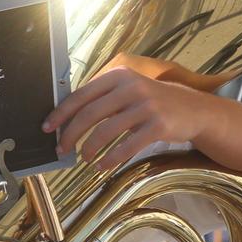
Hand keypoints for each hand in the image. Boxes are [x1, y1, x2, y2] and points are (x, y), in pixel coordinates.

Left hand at [44, 61, 199, 174]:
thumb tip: (67, 118)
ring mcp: (146, 106)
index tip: (48, 128)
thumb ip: (102, 99)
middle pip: (89, 114)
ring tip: (84, 158)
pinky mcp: (158, 126)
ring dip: (89, 149)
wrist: (194, 109)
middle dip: (70, 134)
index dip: (61, 113)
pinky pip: (126, 146)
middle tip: (61, 149)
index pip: (81, 95)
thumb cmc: (152, 102)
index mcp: (118, 76)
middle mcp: (131, 87)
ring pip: (105, 131)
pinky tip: (102, 165)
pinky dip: (110, 159)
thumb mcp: (128, 90)